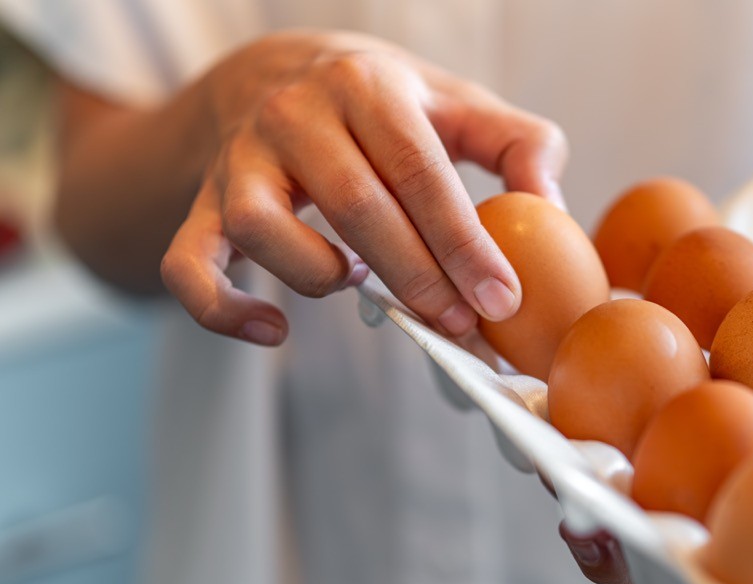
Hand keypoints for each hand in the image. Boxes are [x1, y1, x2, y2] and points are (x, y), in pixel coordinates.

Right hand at [161, 31, 566, 344]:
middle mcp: (295, 115)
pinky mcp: (203, 205)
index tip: (501, 299)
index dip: (463, 241)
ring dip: (319, 276)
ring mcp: (240, 161)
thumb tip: (554, 208)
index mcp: (368, 87)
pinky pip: (190, 265)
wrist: (272, 74)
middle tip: (459, 326)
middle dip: (416, 278)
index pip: (420, 171)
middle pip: (356, 207)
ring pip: (266, 230)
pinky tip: (273, 331)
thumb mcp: (458, 104)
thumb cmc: (384, 107)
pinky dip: (222, 309)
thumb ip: (520, 145)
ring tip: (358, 285)